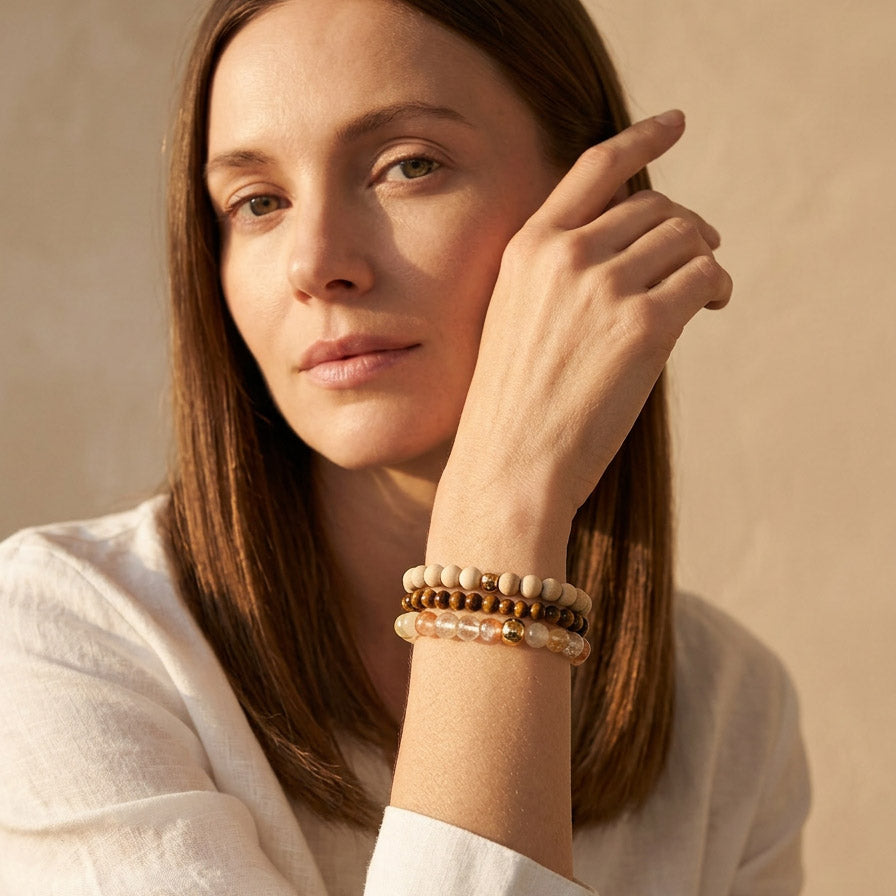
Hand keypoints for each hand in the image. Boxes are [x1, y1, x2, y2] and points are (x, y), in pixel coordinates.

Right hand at [431, 111, 731, 570]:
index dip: (642, 137)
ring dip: (705, 256)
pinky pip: (703, 277)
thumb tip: (636, 244)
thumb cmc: (512, 404)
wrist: (509, 464)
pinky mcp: (644, 325)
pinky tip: (712, 304)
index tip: (674, 124)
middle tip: (699, 252)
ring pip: (686, 236)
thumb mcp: (516, 318)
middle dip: (685, 225)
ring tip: (708, 287)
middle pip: (655, 205)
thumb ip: (561, 274)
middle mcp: (566, 254)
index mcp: (527, 247)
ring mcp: (604, 286)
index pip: (596, 167)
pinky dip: (716, 284)